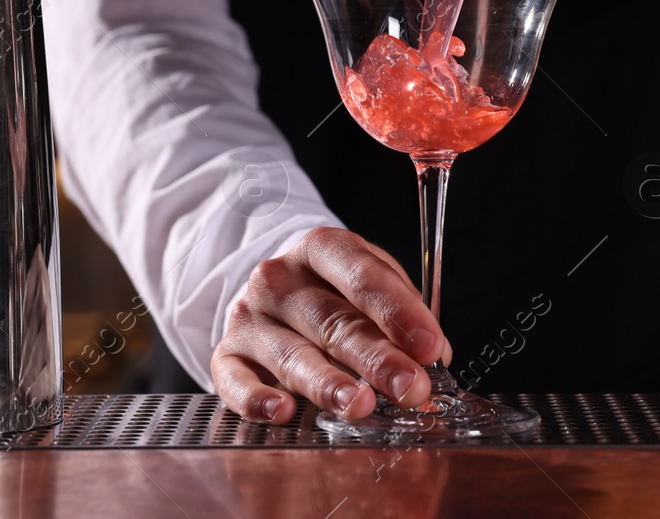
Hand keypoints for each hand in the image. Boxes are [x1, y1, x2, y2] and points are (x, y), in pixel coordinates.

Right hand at [210, 226, 450, 423]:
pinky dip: (258, 399)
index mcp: (321, 248)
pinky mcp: (226, 355)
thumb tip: (433, 357)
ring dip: (330, 384)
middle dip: (377, 359)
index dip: (399, 312)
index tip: (430, 346)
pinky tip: (284, 412)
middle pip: (333, 322)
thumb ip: (402, 312)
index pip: (363, 276)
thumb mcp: (369, 281)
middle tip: (411, 388)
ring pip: (293, 355)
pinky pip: (237, 381)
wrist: (270, 292)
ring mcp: (249, 317)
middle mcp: (279, 278)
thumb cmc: (331, 290)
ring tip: (361, 405)